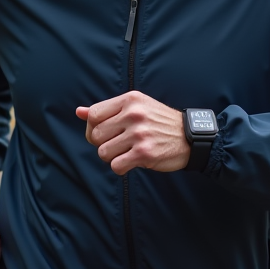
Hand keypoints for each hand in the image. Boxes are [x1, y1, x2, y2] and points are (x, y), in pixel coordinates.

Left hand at [75, 91, 190, 174]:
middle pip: (95, 135)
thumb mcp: (136, 107)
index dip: (92, 128)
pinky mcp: (145, 153)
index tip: (104, 133)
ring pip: (103, 152)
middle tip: (118, 145)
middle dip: (102, 144)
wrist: (190, 137)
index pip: (93, 114)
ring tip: (126, 152)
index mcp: (130, 100)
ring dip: (112, 157)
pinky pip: (116, 166)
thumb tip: (79, 112)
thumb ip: (107, 110)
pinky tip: (132, 161)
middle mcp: (134, 114)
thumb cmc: (159, 122)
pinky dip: (121, 167)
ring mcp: (139, 134)